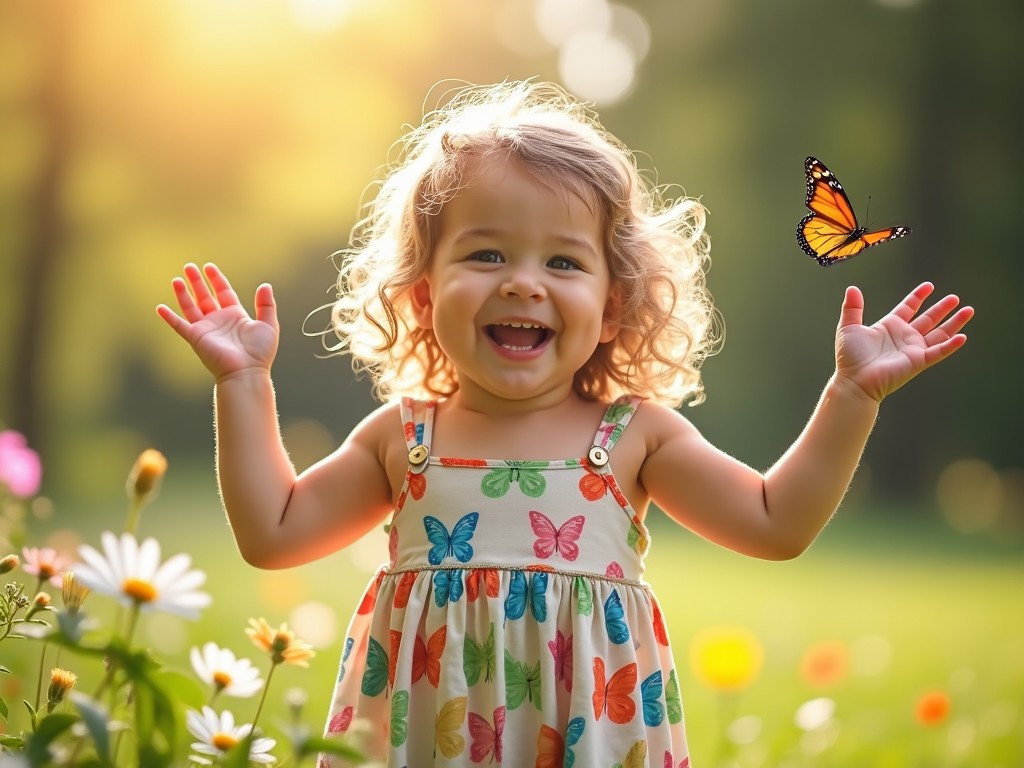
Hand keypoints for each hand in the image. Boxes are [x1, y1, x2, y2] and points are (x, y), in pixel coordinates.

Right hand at [156, 263, 278, 381]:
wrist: (246, 371)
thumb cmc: (260, 352)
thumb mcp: (268, 324)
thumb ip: (266, 305)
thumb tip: (265, 285)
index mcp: (235, 315)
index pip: (224, 292)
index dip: (216, 279)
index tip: (209, 267)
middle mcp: (219, 320)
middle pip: (205, 296)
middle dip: (197, 281)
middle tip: (189, 266)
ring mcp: (206, 329)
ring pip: (191, 307)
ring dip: (183, 293)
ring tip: (177, 279)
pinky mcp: (196, 338)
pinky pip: (179, 325)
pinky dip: (169, 317)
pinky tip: (160, 308)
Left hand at [834, 282, 972, 401]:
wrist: (855, 380)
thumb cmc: (850, 357)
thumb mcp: (848, 327)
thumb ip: (852, 308)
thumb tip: (852, 288)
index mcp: (889, 326)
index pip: (908, 308)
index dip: (918, 297)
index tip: (929, 286)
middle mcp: (904, 336)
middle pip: (928, 319)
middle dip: (942, 308)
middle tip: (955, 298)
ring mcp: (913, 349)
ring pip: (939, 333)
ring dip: (954, 323)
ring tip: (968, 310)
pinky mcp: (918, 361)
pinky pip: (939, 352)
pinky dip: (951, 345)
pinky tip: (963, 336)